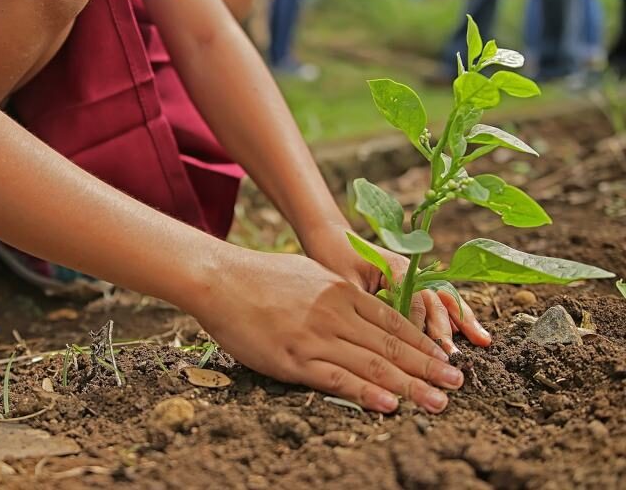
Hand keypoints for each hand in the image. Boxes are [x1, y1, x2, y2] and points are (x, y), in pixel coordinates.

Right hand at [192, 249, 464, 412]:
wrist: (221, 279)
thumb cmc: (262, 276)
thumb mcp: (310, 274)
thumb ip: (339, 293)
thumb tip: (362, 306)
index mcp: (341, 292)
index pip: (393, 322)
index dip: (423, 343)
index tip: (445, 358)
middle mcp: (336, 314)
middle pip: (391, 346)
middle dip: (428, 367)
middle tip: (457, 384)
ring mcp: (316, 337)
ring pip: (372, 365)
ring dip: (410, 385)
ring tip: (437, 401)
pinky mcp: (293, 359)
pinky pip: (337, 379)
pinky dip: (366, 393)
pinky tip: (390, 405)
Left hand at [299, 220, 491, 354]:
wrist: (332, 238)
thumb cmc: (333, 258)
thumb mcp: (345, 283)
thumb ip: (365, 304)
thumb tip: (379, 335)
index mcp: (396, 268)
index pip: (414, 301)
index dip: (419, 327)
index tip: (423, 352)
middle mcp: (411, 271)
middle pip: (434, 301)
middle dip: (445, 329)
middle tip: (452, 356)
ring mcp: (415, 276)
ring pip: (444, 300)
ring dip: (462, 321)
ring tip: (483, 341)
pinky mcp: (414, 284)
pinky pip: (439, 300)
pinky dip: (456, 316)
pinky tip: (474, 332)